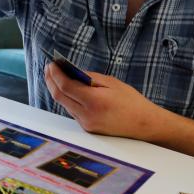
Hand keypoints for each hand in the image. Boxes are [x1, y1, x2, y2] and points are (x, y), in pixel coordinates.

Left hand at [43, 63, 165, 140]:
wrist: (144, 125)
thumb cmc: (131, 101)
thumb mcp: (112, 83)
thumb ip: (90, 78)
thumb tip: (71, 72)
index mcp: (95, 101)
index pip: (66, 86)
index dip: (56, 74)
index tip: (52, 64)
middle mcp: (87, 115)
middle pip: (60, 96)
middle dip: (51, 81)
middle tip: (49, 68)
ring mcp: (86, 124)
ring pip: (64, 104)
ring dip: (58, 89)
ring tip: (55, 76)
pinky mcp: (87, 128)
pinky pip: (72, 111)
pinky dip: (67, 98)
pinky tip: (67, 89)